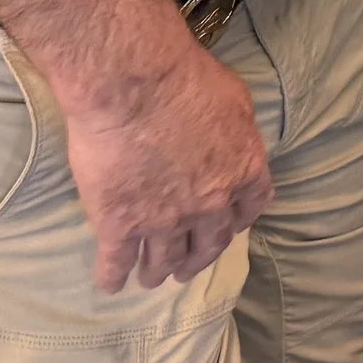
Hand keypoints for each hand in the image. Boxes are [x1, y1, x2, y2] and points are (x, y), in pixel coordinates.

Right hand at [60, 41, 271, 290]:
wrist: (133, 86)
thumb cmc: (187, 79)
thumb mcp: (235, 98)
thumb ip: (239, 130)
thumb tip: (235, 140)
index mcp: (242, 171)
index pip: (251, 208)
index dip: (238, 221)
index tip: (229, 228)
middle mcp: (210, 205)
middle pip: (209, 243)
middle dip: (198, 258)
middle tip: (186, 267)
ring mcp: (165, 220)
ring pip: (165, 259)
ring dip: (159, 271)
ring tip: (151, 277)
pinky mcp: (120, 226)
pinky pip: (117, 262)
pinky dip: (113, 277)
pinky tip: (111, 283)